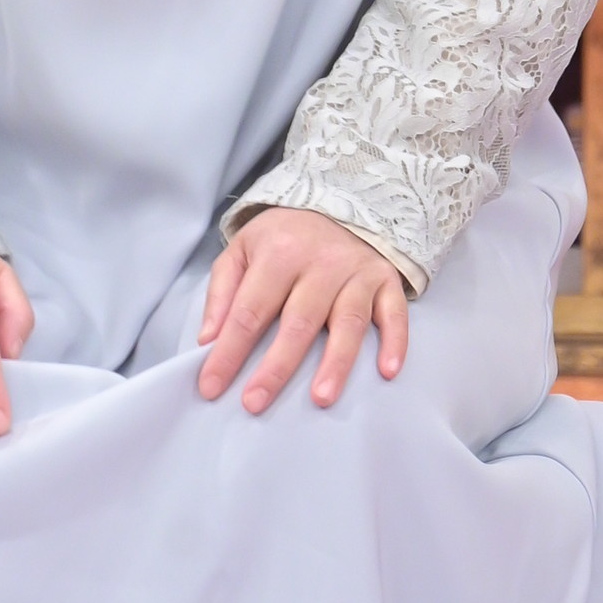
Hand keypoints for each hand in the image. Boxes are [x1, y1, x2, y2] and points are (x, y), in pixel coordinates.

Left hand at [197, 208, 407, 413]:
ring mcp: (357, 272)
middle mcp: (320, 262)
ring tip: (321, 398)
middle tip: (255, 403)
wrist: (339, 199)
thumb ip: (223, 292)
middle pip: (298, 321)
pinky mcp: (386, 280)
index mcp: (278, 253)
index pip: (249, 310)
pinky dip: (395, 342)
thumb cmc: (284, 237)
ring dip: (336, 362)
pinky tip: (387, 372)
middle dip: (276, 366)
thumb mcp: (243, 248)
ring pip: (348, 322)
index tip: (211, 387)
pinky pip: (395, 313)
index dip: (229, 351)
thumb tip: (207, 340)